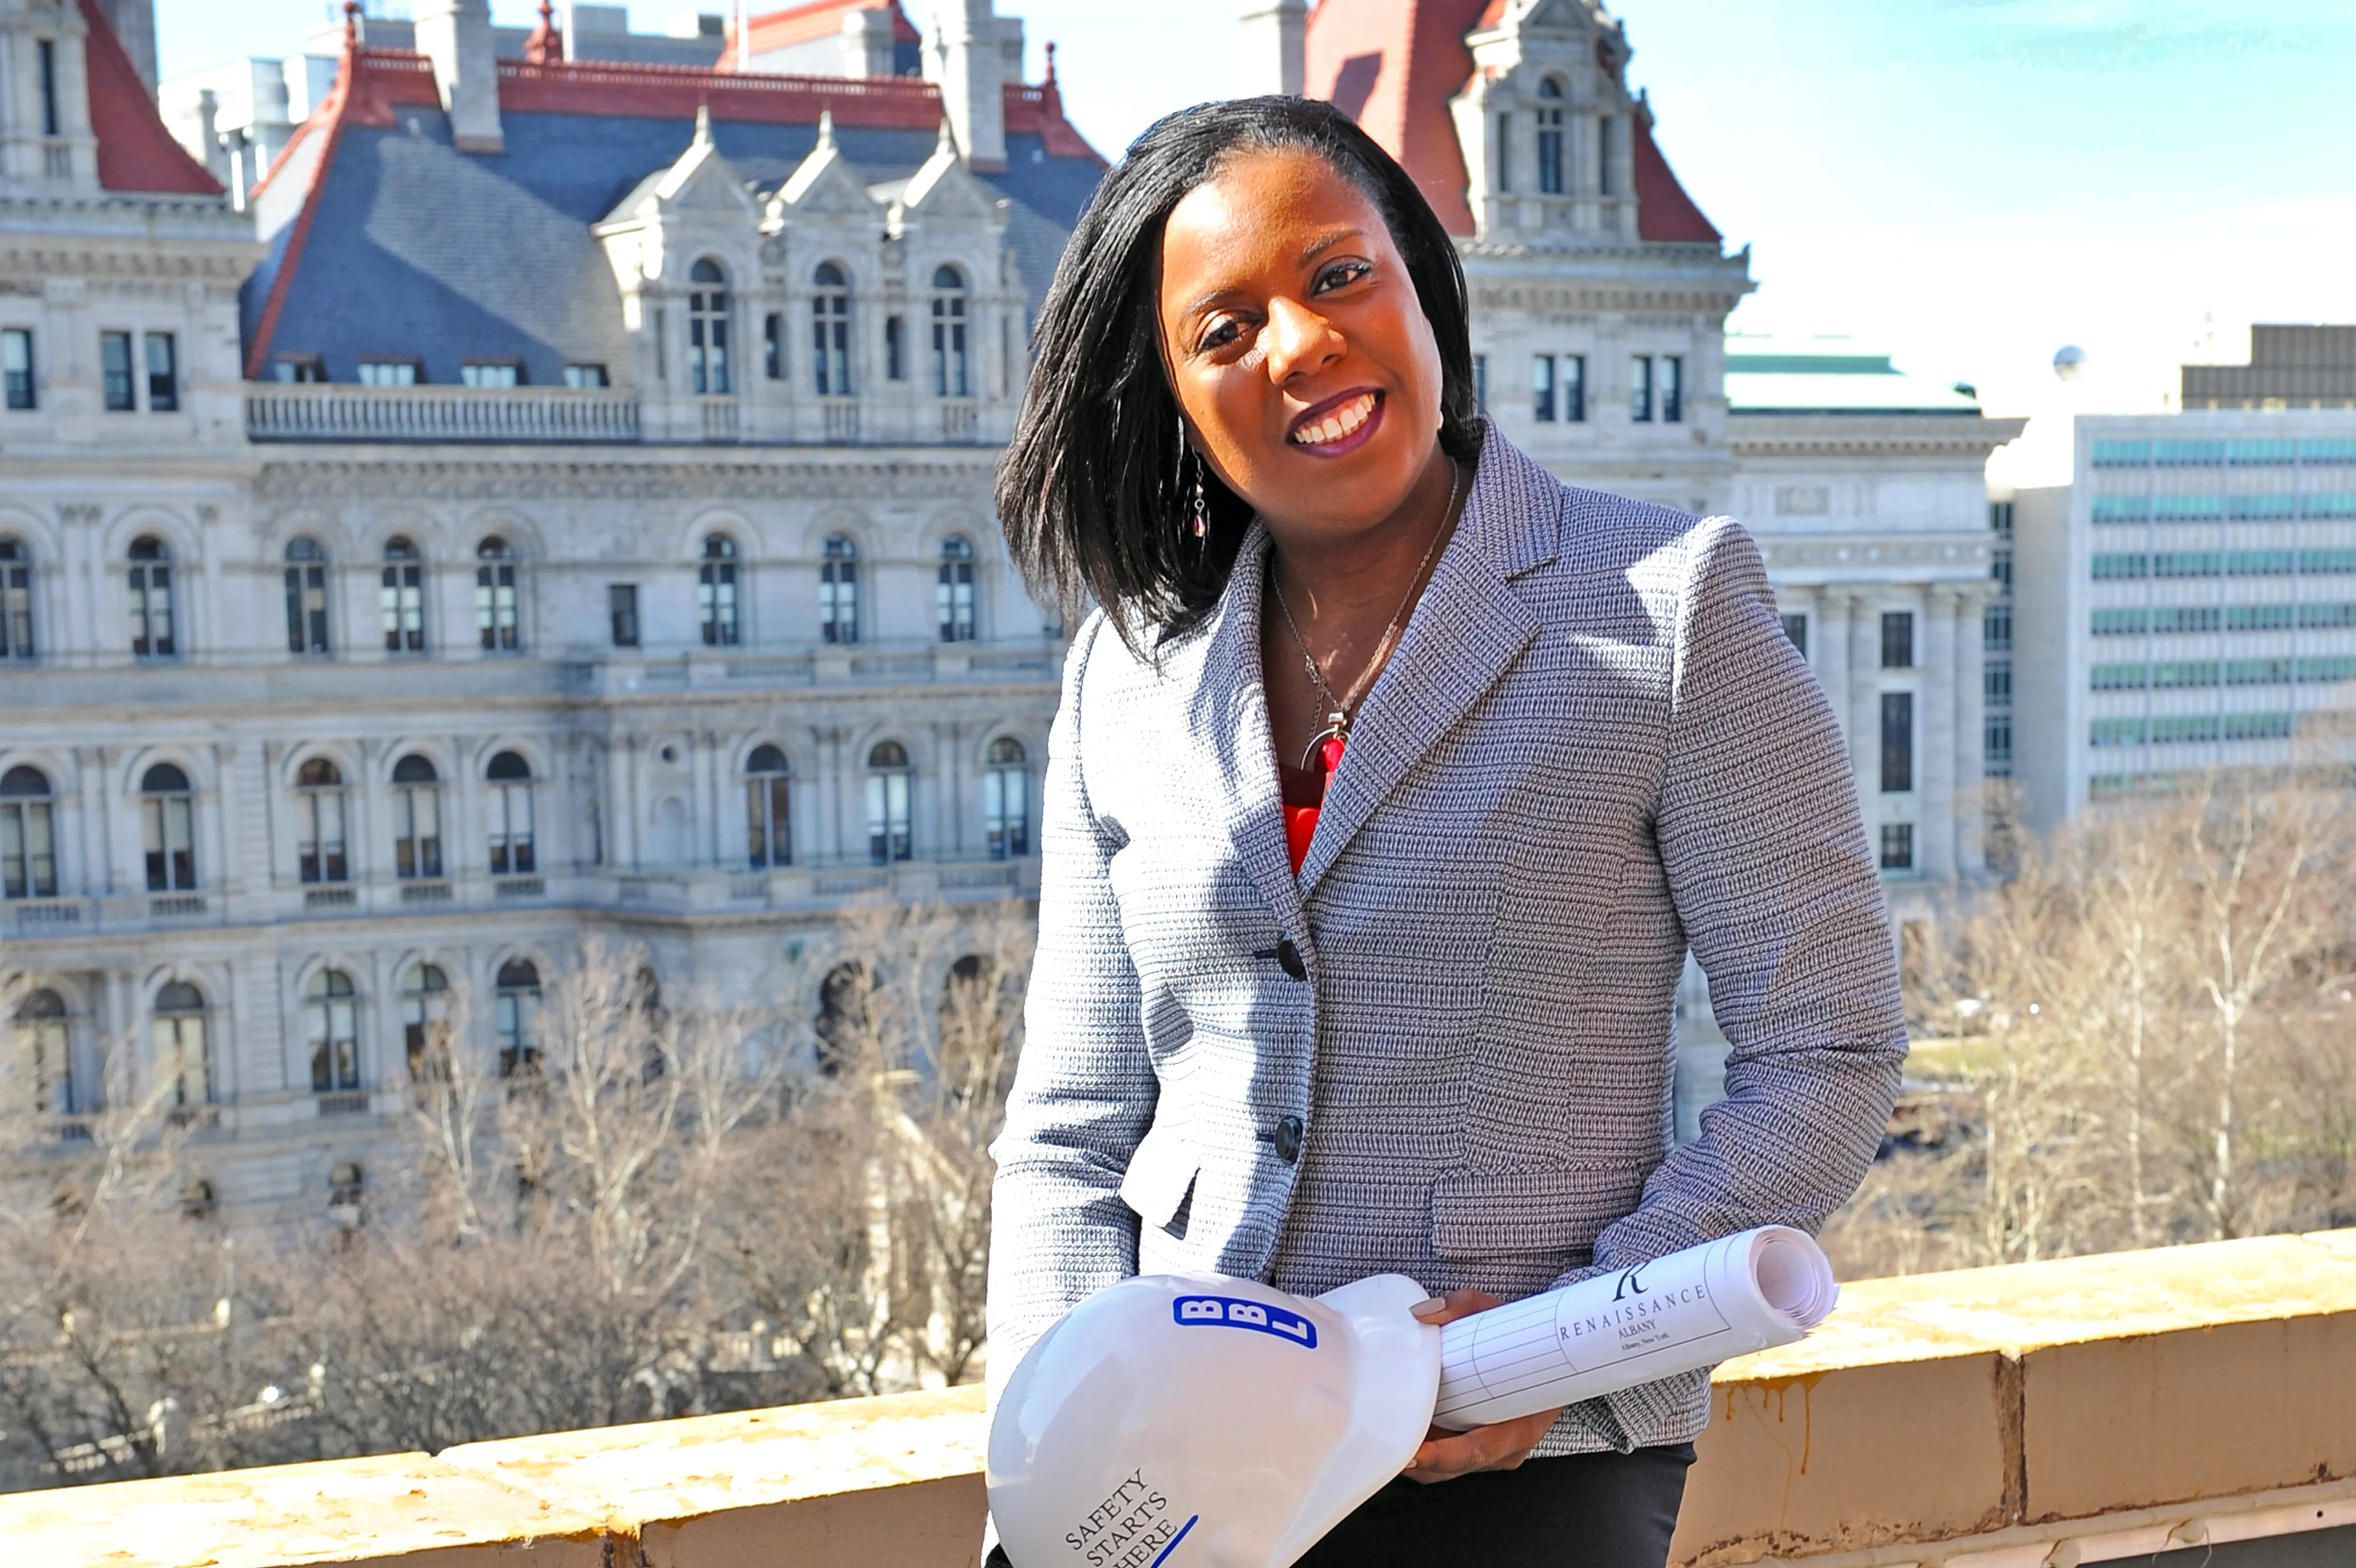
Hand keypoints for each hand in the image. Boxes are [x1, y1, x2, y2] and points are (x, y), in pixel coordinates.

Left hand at [1401, 1289, 1562, 1484]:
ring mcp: (1494, 1455)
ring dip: (1417, 1458)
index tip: (1413, 1453)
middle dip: (1417, 1459)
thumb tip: (1423, 1313)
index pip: (1477, 1451)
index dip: (1443, 1456)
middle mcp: (1507, 1448)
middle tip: (1384, 1440)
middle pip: (1454, 1467)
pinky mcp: (1481, 1452)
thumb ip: (1462, 1305)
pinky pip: (1448, 1464)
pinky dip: (1425, 1453)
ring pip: (1447, 1471)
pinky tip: (1403, 1433)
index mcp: (1521, 1426)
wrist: (1548, 1352)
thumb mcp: (1497, 1313)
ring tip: (1388, 1435)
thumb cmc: (1525, 1339)